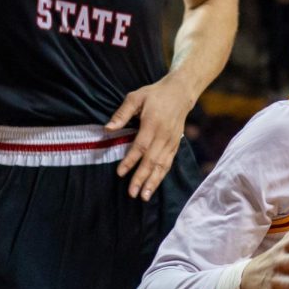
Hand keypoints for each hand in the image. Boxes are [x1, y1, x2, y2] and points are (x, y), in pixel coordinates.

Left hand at [107, 76, 193, 199]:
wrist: (180, 93)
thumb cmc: (154, 95)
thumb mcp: (135, 97)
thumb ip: (122, 113)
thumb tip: (107, 128)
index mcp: (152, 123)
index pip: (140, 146)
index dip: (130, 160)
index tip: (120, 172)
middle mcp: (164, 135)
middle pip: (152, 160)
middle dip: (141, 178)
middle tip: (132, 193)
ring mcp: (171, 141)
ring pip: (162, 165)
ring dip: (153, 182)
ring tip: (144, 196)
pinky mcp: (176, 145)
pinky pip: (168, 163)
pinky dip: (161, 176)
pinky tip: (154, 186)